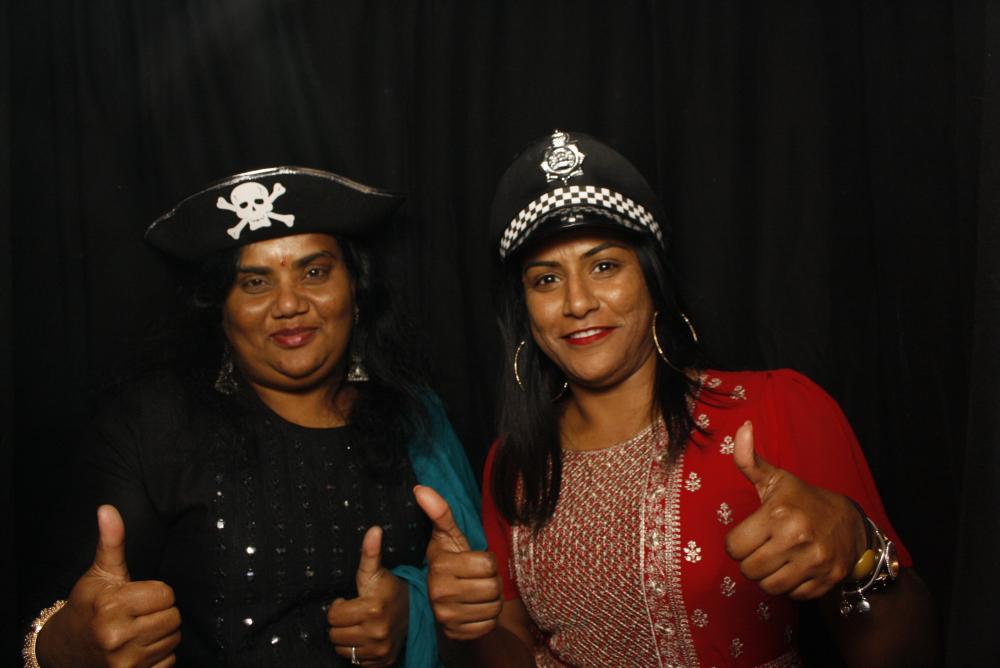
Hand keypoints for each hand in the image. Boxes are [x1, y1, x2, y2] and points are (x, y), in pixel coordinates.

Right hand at [37, 505, 180, 667]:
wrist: (65, 648)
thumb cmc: (87, 607)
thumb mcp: (100, 573)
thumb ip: (111, 541)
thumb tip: (108, 509)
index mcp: (112, 606)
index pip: (167, 594)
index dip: (156, 593)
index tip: (139, 595)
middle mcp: (118, 636)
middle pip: (173, 618)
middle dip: (160, 612)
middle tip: (139, 613)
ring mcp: (124, 661)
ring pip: (173, 639)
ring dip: (160, 634)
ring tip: (137, 630)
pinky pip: (169, 662)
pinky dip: (159, 656)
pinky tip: (139, 649)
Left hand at [327, 527, 408, 666]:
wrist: (417, 611)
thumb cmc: (391, 589)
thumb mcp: (377, 571)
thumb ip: (370, 552)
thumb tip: (373, 529)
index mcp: (371, 608)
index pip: (333, 616)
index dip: (338, 607)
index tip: (349, 601)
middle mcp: (376, 632)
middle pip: (335, 635)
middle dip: (340, 623)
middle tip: (354, 613)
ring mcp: (379, 649)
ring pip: (343, 649)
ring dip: (347, 638)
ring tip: (359, 624)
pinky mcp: (382, 661)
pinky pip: (355, 661)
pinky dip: (357, 651)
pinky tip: (366, 637)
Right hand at [414, 485, 502, 640]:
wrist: (441, 602)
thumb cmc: (449, 563)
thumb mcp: (446, 537)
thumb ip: (439, 513)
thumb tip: (420, 488)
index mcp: (440, 566)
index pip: (488, 564)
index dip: (488, 562)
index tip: (475, 562)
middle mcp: (440, 594)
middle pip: (493, 587)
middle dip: (492, 581)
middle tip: (479, 579)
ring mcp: (447, 617)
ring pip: (494, 607)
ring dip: (492, 600)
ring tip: (478, 593)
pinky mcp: (457, 634)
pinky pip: (489, 624)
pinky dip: (488, 618)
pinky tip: (475, 610)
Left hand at [725, 421, 866, 599]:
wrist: (850, 522)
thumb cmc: (802, 499)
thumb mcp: (775, 479)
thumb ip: (749, 459)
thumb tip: (742, 427)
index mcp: (779, 514)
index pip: (734, 547)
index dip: (737, 543)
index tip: (750, 534)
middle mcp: (797, 539)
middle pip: (749, 570)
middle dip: (751, 561)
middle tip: (763, 548)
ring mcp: (814, 562)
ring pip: (768, 586)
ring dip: (768, 576)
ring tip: (777, 559)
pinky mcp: (826, 581)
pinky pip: (791, 596)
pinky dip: (790, 586)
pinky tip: (796, 568)